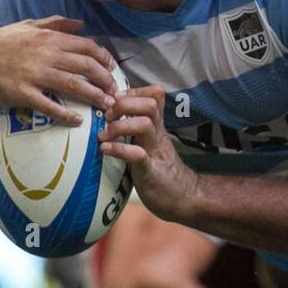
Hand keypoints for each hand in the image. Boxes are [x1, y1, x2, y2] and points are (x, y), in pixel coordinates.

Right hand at [0, 17, 117, 124]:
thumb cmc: (0, 43)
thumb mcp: (28, 26)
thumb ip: (56, 23)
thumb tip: (81, 23)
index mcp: (49, 38)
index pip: (87, 46)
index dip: (104, 58)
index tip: (112, 69)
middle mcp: (45, 54)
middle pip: (86, 66)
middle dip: (105, 79)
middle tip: (114, 91)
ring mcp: (34, 74)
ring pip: (73, 85)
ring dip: (94, 97)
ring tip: (106, 106)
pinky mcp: (23, 93)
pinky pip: (49, 105)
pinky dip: (66, 114)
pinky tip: (78, 121)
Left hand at [97, 86, 200, 221]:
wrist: (183, 196)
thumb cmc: (160, 168)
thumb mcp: (150, 141)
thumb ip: (136, 126)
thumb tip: (112, 113)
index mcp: (157, 125)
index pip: (155, 94)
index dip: (133, 91)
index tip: (114, 101)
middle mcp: (158, 134)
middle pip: (150, 103)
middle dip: (124, 104)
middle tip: (107, 117)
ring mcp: (156, 151)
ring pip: (145, 124)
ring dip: (119, 127)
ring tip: (104, 136)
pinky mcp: (151, 171)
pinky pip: (138, 155)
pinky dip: (119, 150)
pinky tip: (105, 150)